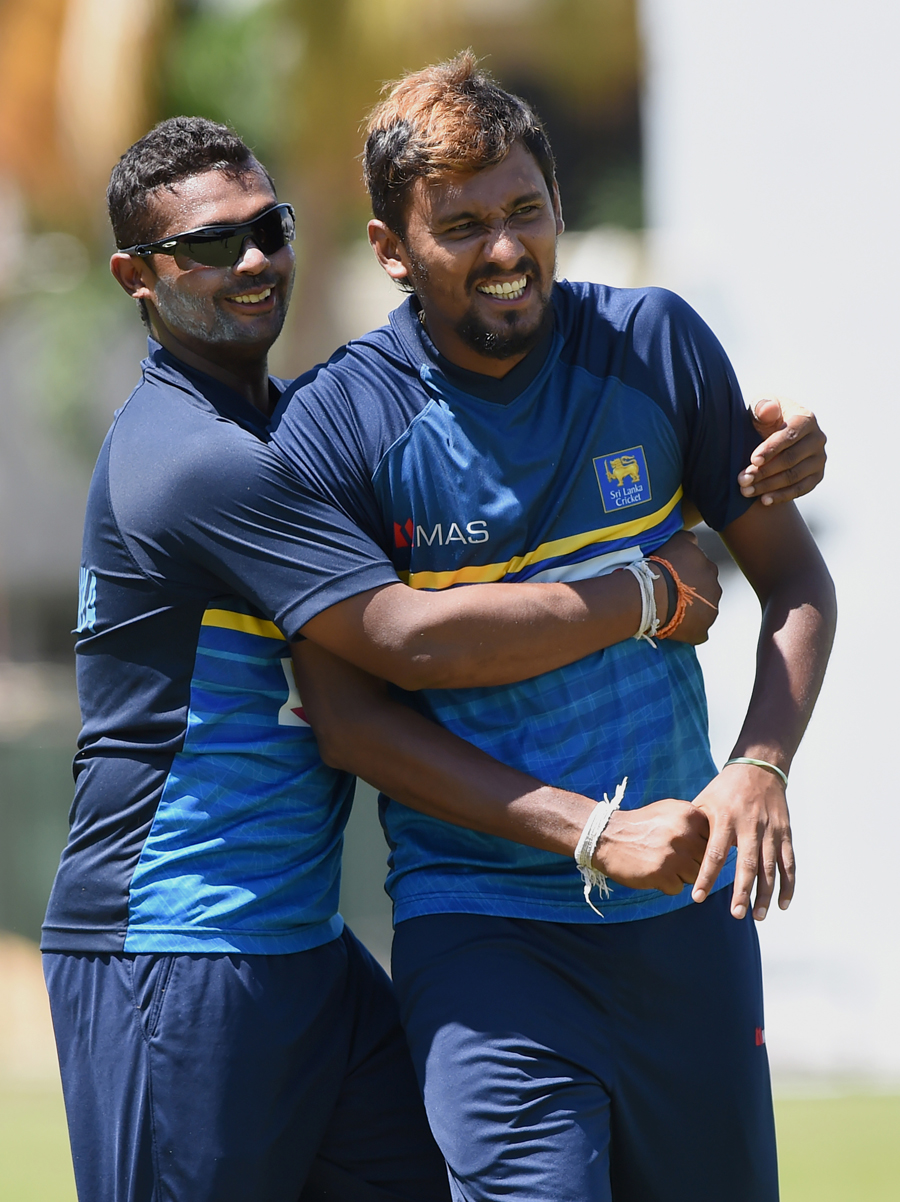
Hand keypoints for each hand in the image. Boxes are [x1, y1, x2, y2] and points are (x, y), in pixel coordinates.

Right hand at [595, 799, 708, 893]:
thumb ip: (694, 822)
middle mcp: (685, 834)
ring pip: (695, 877)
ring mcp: (675, 855)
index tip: (684, 847)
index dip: (698, 847)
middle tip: (671, 857)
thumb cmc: (641, 825)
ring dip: (680, 876)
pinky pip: (677, 888)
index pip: (713, 840)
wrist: (606, 836)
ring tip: (661, 864)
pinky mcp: (662, 874)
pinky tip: (652, 872)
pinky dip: (665, 885)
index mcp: (690, 815)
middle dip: (691, 863)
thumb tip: (718, 837)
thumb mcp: (669, 811)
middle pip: (706, 860)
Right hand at [652, 530, 721, 643]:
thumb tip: (694, 540)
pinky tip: (675, 626)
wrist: (653, 594)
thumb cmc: (661, 567)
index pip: (702, 569)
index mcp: (709, 568)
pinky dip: (689, 630)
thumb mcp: (676, 542)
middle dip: (693, 592)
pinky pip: (697, 631)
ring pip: (703, 611)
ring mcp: (710, 612)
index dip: (688, 573)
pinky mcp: (702, 631)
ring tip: (672, 610)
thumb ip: (689, 539)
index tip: (675, 577)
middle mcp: (715, 589)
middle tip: (674, 593)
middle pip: (705, 591)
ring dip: (692, 611)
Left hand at [690, 762, 794, 919]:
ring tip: (757, 915)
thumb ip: (694, 827)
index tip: (697, 898)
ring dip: (765, 894)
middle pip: (747, 864)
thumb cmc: (725, 788)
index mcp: (724, 819)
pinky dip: (787, 885)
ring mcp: (770, 831)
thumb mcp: (704, 801)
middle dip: (742, 892)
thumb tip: (675, 851)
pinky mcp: (785, 833)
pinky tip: (782, 904)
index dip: (706, 877)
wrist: (758, 767)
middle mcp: (749, 826)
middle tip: (736, 914)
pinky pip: (789, 863)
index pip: (714, 853)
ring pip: (771, 868)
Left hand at [738, 397, 826, 505]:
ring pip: (794, 476)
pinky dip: (782, 496)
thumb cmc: (765, 417)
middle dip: (764, 472)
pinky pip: (801, 489)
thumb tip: (768, 410)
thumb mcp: (761, 406)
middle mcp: (817, 439)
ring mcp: (819, 459)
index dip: (771, 449)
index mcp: (806, 419)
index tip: (752, 460)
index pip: (789, 436)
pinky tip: (764, 500)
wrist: (775, 431)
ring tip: (746, 491)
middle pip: (790, 459)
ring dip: (769, 486)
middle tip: (742, 480)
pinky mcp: (816, 475)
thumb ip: (763, 406)